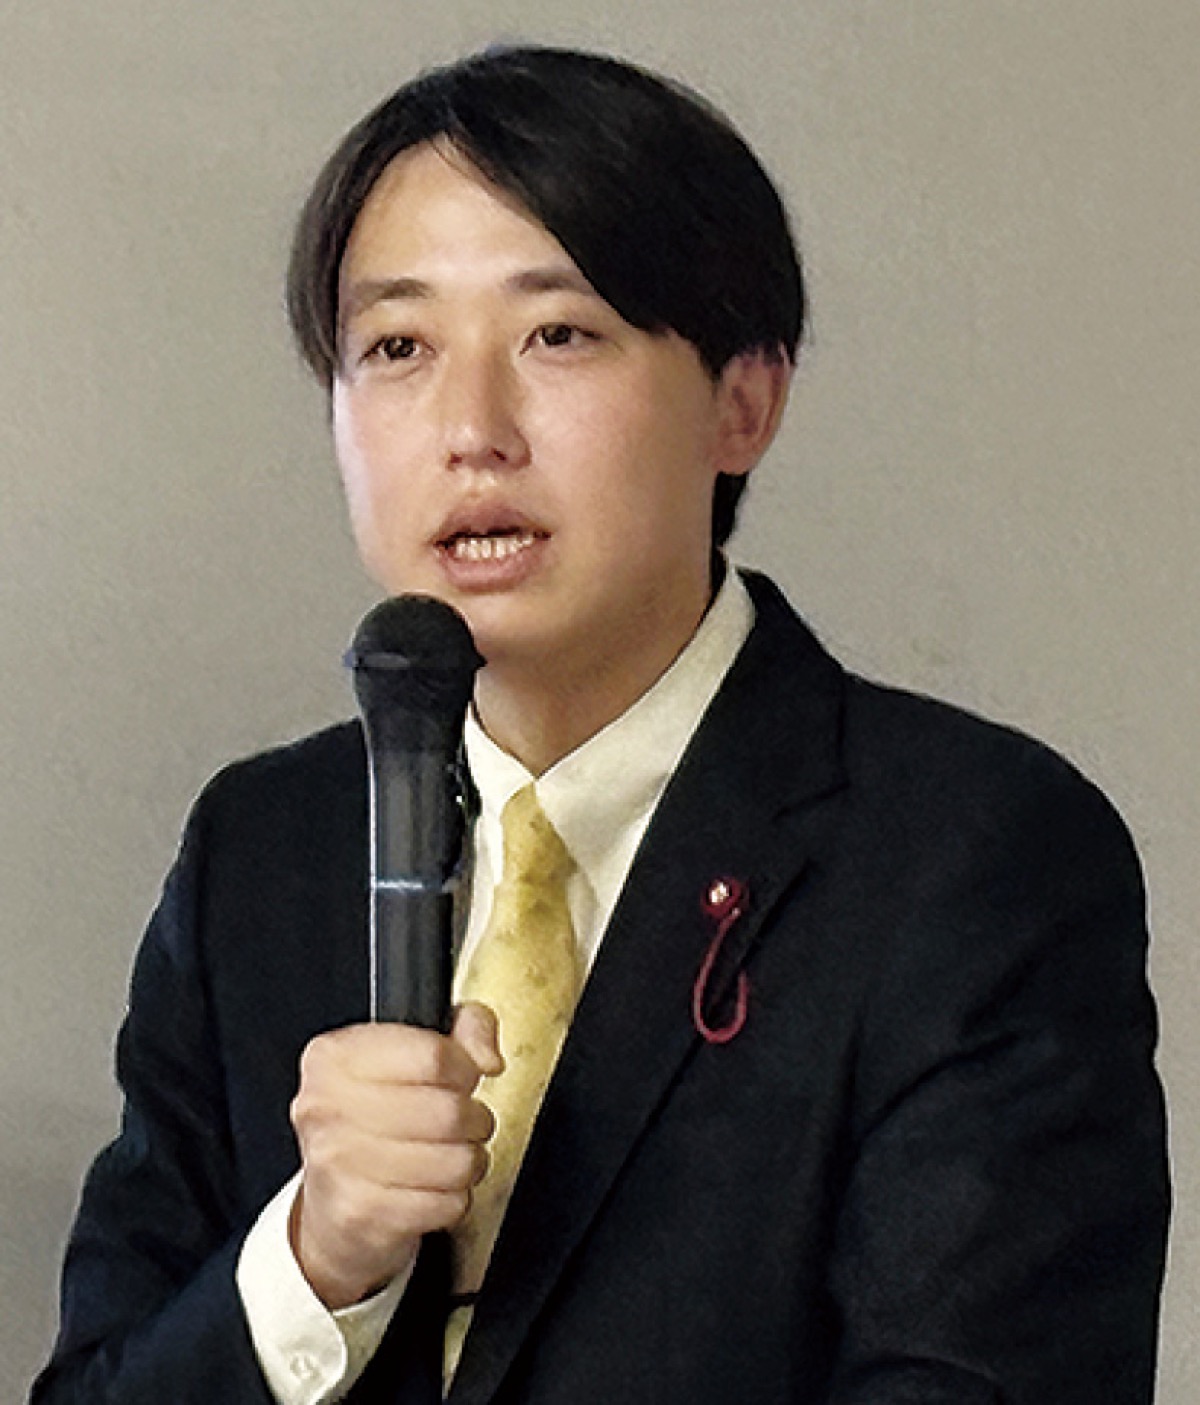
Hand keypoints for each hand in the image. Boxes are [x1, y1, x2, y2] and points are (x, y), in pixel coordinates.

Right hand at [288, 1002, 502, 1308]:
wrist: (328, 1203)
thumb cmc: (373, 1119)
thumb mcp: (411, 1050)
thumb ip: (465, 1028)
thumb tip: (487, 1057)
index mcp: (334, 1057)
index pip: (433, 1055)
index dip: (466, 1068)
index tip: (464, 1077)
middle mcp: (326, 1108)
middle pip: (447, 1111)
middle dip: (474, 1119)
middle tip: (466, 1122)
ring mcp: (337, 1164)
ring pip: (454, 1161)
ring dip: (469, 1160)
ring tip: (452, 1155)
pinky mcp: (359, 1215)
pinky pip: (447, 1203)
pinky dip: (454, 1198)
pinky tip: (433, 1187)